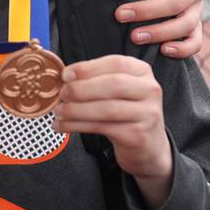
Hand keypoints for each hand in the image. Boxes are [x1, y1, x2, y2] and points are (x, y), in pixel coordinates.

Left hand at [55, 55, 171, 207]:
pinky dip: (77, 126)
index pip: (116, 63)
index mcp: (142, 72)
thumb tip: (66, 78)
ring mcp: (147, 113)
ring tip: (59, 111)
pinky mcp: (138, 135)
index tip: (66, 75)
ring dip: (76, 110)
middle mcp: (149, 90)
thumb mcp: (120, 91)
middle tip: (62, 94)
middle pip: (113, 84)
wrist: (148, 146)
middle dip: (81, 89)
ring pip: (106, 108)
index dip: (87, 68)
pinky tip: (63, 125)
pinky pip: (102, 127)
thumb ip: (97, 79)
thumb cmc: (127, 113)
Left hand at [113, 0, 204, 58]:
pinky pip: (196, 43)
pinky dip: (182, 49)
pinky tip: (162, 50)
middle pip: (175, 2)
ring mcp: (198, 10)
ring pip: (186, 25)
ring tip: (134, 37)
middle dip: (146, 10)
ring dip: (160, 33)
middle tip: (119, 15)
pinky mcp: (196, 29)